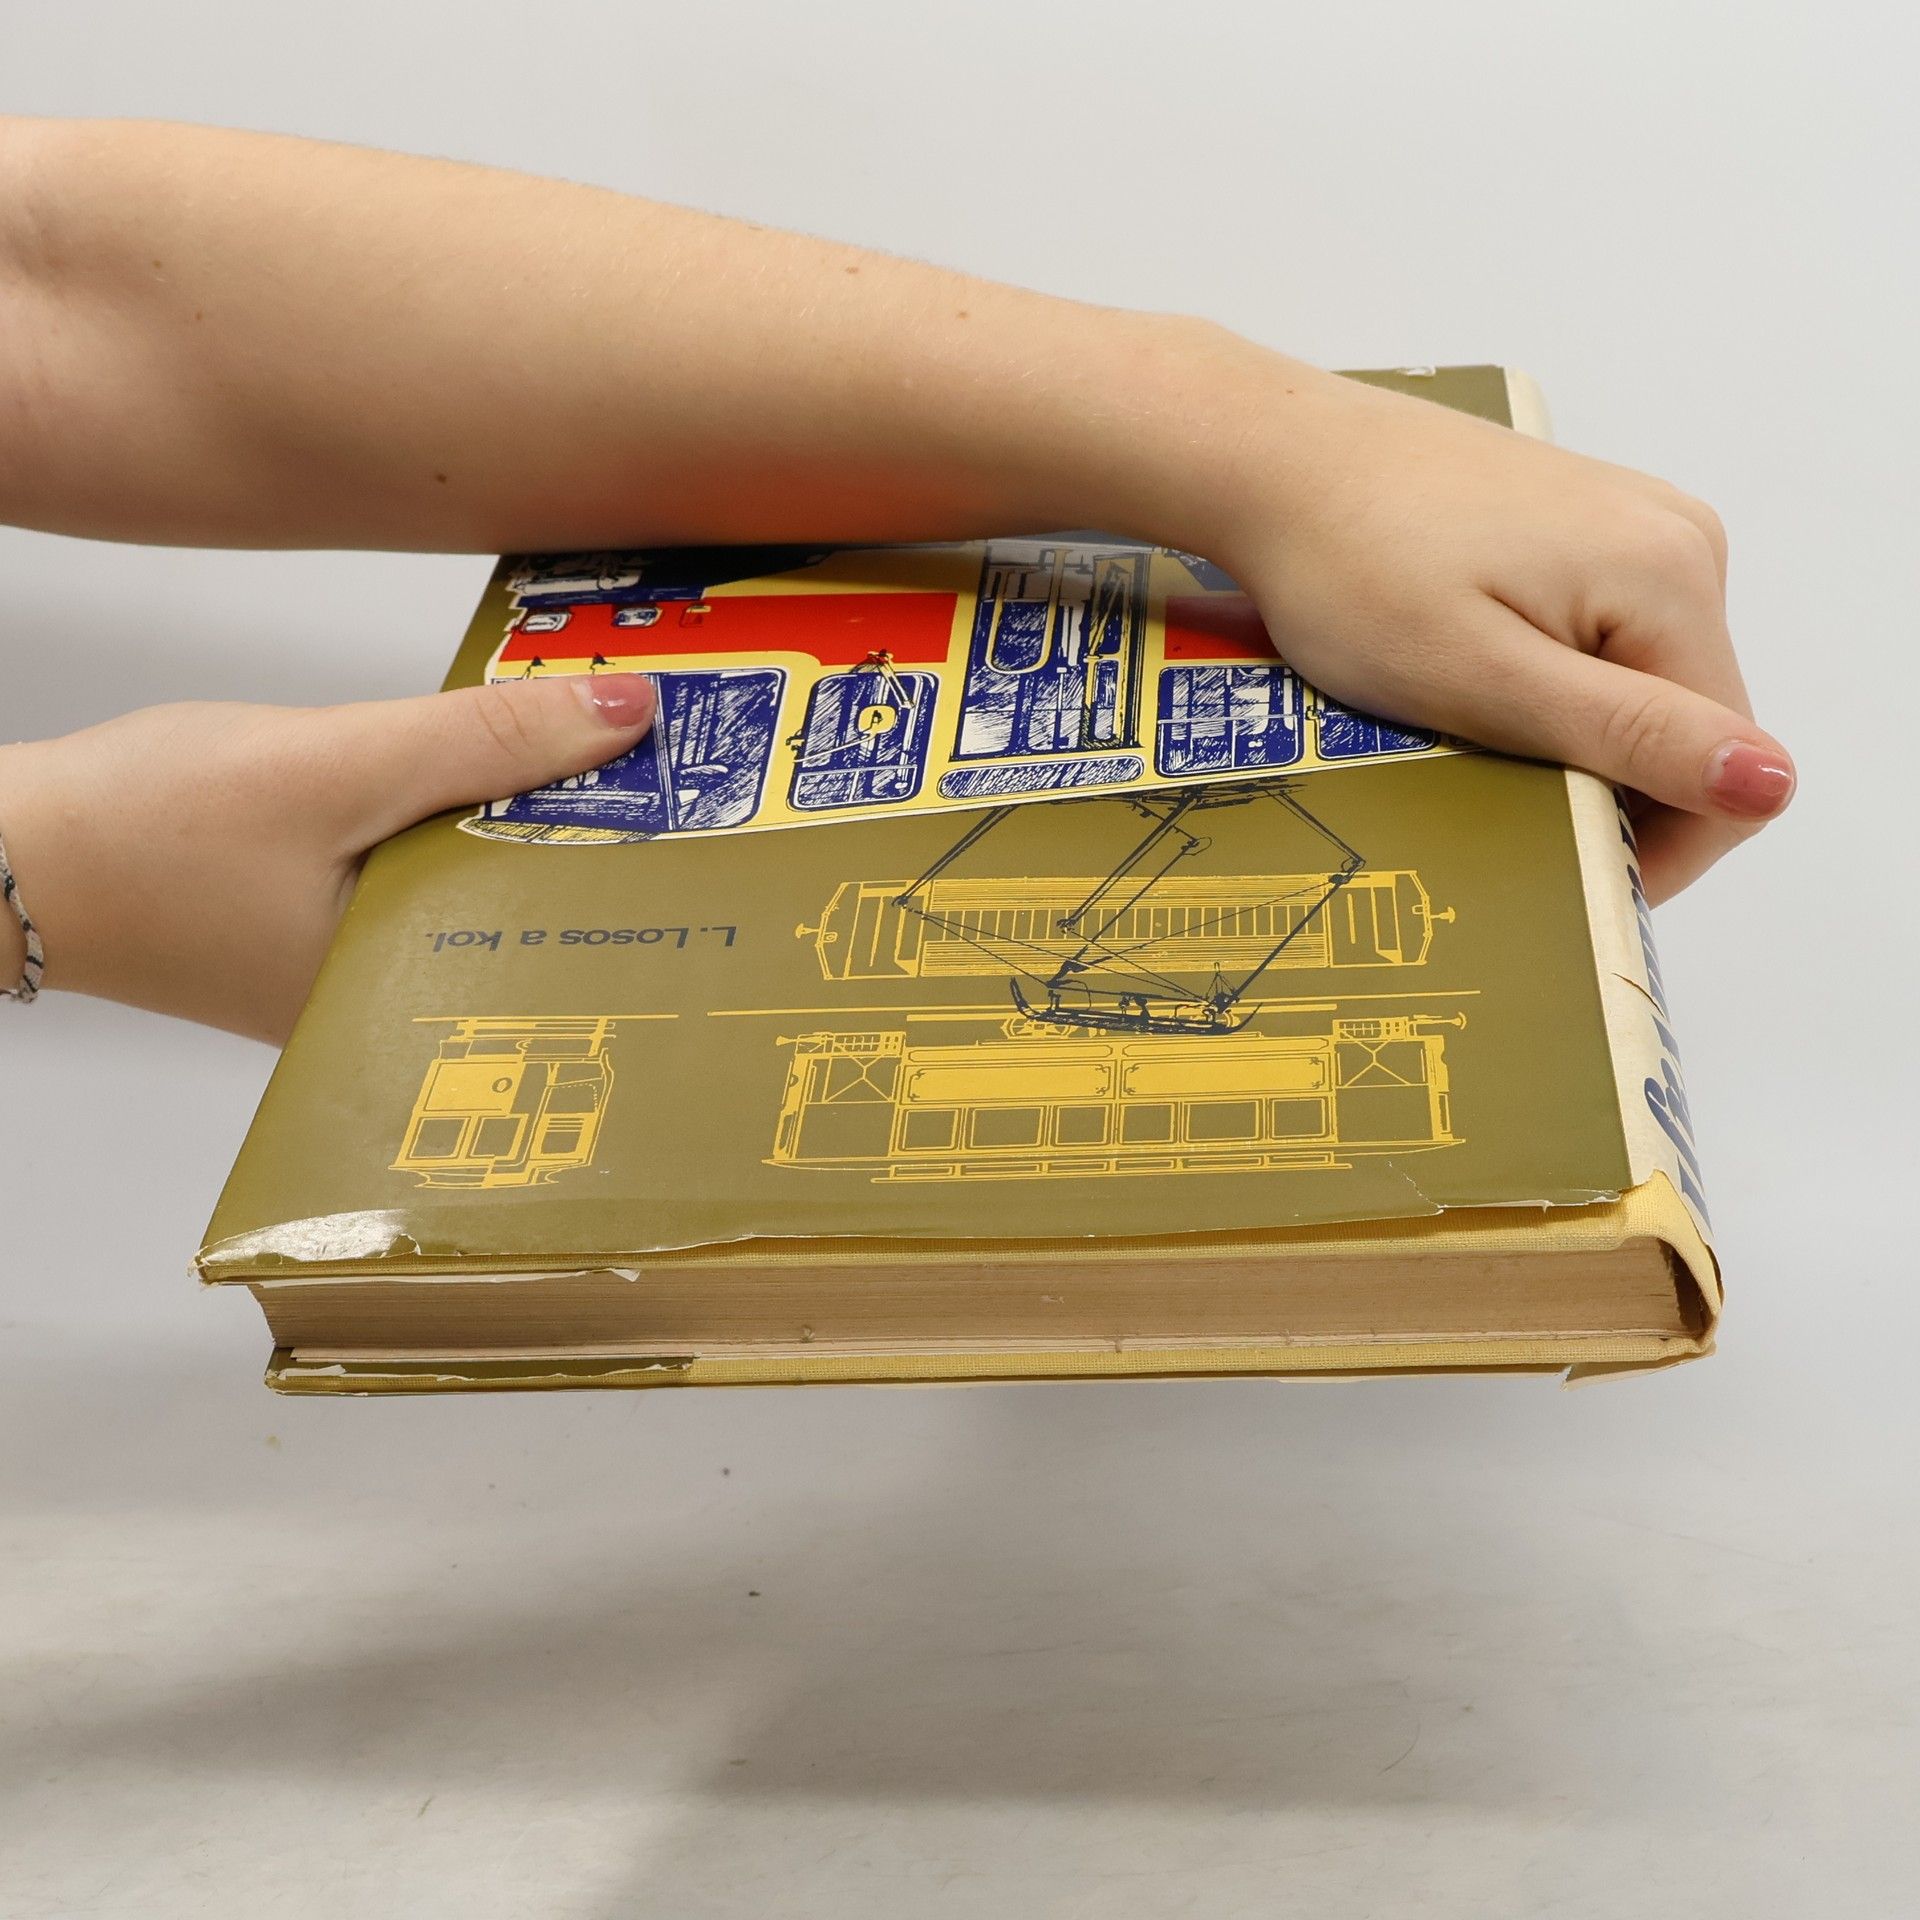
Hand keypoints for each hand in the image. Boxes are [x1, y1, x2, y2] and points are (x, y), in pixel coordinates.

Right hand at [0, 674, 655, 1040]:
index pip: (567, 947)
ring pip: (486, 894)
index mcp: (412, 1008)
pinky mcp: (333, 929)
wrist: (10, 850)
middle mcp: (398, 1010)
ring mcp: (364, 975)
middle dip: (604, 855)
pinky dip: (470, 824)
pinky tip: (515, 775)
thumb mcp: (341, 764)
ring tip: (633, 773)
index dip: (648, 883)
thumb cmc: (144, 831)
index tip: (725, 828)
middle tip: (708, 792)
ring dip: (536, 829)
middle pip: (536, 922)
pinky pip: (435, 876)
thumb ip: (487, 741)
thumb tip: (628, 714)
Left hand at [1161, 345, 1793, 901]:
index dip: (1656, 841)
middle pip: (1689, 722)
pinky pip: (1603, 641)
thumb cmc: (1353, 569)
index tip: (1559, 864)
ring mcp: (1633, 525)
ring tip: (1472, 733)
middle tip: (1492, 796)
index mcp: (1674, 576)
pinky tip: (1473, 683)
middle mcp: (1680, 539)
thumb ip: (1630, 733)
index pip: (1728, 761)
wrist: (1279, 462)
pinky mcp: (1585, 526)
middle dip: (1610, 785)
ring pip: (1644, 687)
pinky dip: (1551, 687)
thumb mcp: (1486, 678)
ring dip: (1575, 739)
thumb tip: (1771, 783)